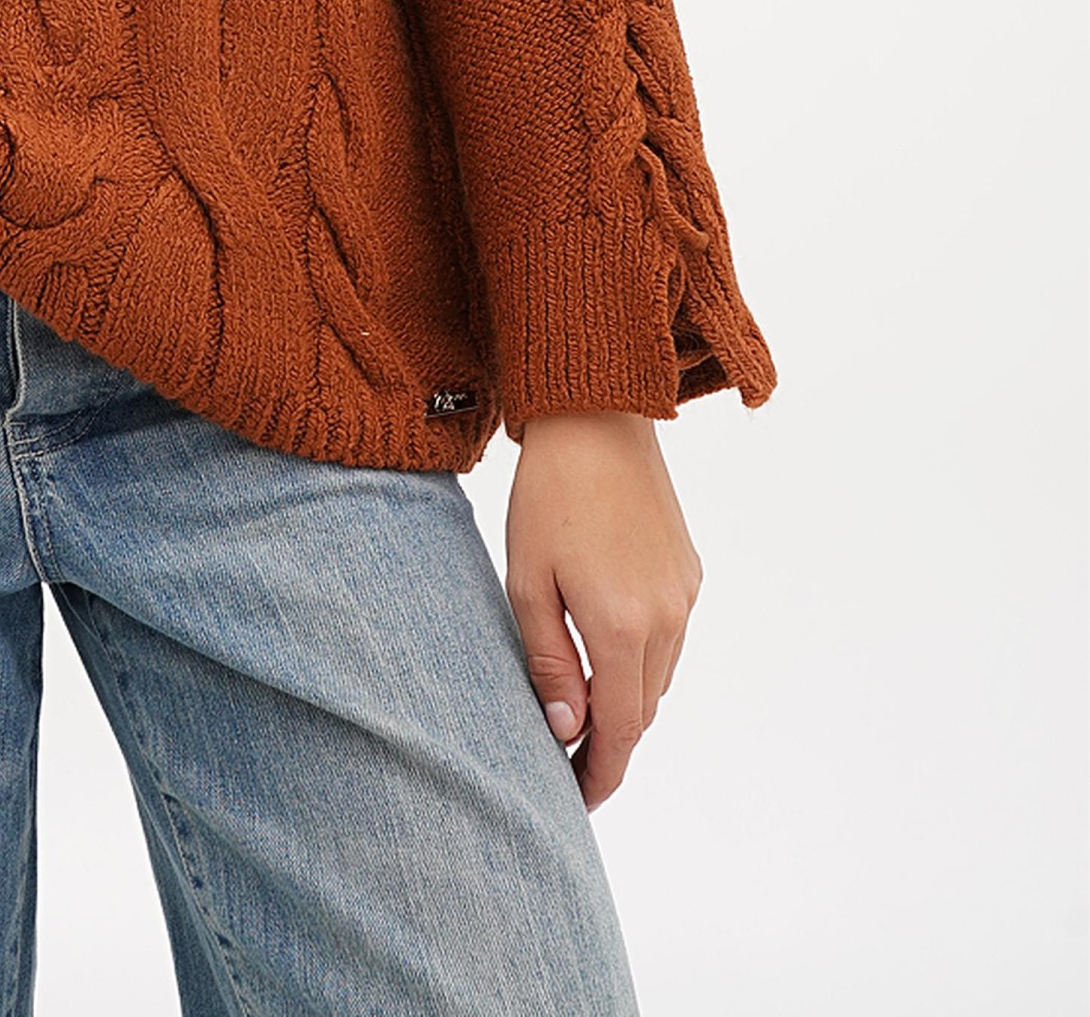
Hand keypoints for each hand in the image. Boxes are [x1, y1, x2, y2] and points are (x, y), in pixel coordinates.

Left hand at [503, 410, 702, 809]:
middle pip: (643, 709)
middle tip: (567, 757)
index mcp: (621, 626)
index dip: (601, 774)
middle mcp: (666, 618)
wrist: (596, 418)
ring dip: (627, 697)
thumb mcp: (527, 582)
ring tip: (582, 706)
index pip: (621, 731)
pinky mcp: (689, 571)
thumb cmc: (548, 495)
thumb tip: (566, 731)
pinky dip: (642, 657)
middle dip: (610, 739)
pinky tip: (606, 645)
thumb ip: (549, 662)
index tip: (577, 800)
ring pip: (659, 676)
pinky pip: (670, 637)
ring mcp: (684, 594)